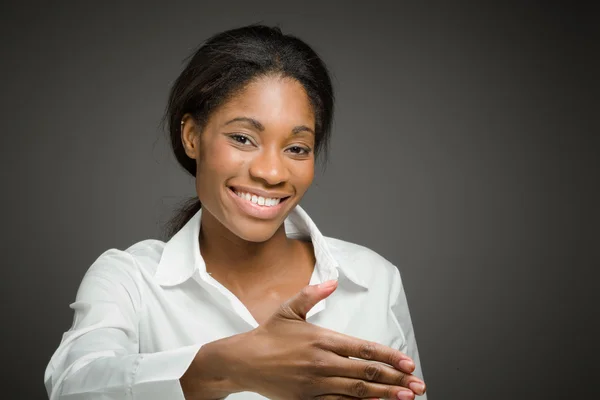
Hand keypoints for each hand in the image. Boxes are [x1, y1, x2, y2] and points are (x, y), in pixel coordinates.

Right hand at [222, 280, 425, 399]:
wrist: (243, 361)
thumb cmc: (269, 334)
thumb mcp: (289, 309)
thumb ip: (312, 294)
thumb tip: (332, 282)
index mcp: (322, 339)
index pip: (363, 349)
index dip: (389, 357)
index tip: (408, 363)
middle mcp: (322, 363)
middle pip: (365, 373)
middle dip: (395, 380)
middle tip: (417, 385)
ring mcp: (315, 384)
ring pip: (356, 392)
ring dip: (383, 396)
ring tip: (405, 398)